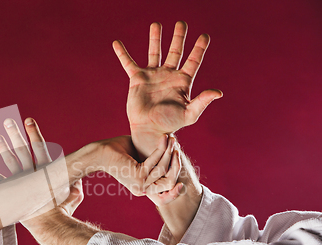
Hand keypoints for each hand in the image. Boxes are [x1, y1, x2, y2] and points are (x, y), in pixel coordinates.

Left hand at [0, 117, 82, 217]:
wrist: (50, 224)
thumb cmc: (63, 209)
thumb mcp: (74, 194)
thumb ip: (75, 183)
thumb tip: (78, 178)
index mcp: (47, 170)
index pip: (39, 147)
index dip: (33, 132)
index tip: (28, 119)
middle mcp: (32, 173)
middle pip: (22, 150)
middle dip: (15, 134)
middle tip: (8, 121)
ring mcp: (21, 183)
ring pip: (10, 162)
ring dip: (2, 148)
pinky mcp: (14, 194)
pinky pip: (1, 182)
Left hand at [95, 135, 180, 200]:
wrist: (100, 152)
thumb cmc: (118, 151)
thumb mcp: (140, 156)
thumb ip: (155, 159)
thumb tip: (171, 152)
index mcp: (142, 187)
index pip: (166, 190)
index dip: (175, 180)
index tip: (181, 168)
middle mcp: (142, 189)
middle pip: (169, 180)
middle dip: (175, 162)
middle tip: (176, 146)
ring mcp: (140, 184)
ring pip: (164, 169)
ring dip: (169, 151)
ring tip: (171, 139)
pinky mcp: (137, 175)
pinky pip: (156, 161)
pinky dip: (161, 148)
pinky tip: (164, 138)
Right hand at [113, 21, 221, 156]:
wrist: (149, 129)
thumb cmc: (169, 124)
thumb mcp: (189, 114)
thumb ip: (202, 101)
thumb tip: (218, 92)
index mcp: (182, 81)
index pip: (193, 61)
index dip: (199, 48)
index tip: (205, 36)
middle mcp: (168, 75)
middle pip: (176, 51)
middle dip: (179, 37)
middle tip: (182, 23)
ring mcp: (153, 75)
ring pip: (155, 52)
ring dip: (155, 38)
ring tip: (156, 24)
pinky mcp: (137, 79)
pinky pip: (129, 63)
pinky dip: (122, 53)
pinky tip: (117, 43)